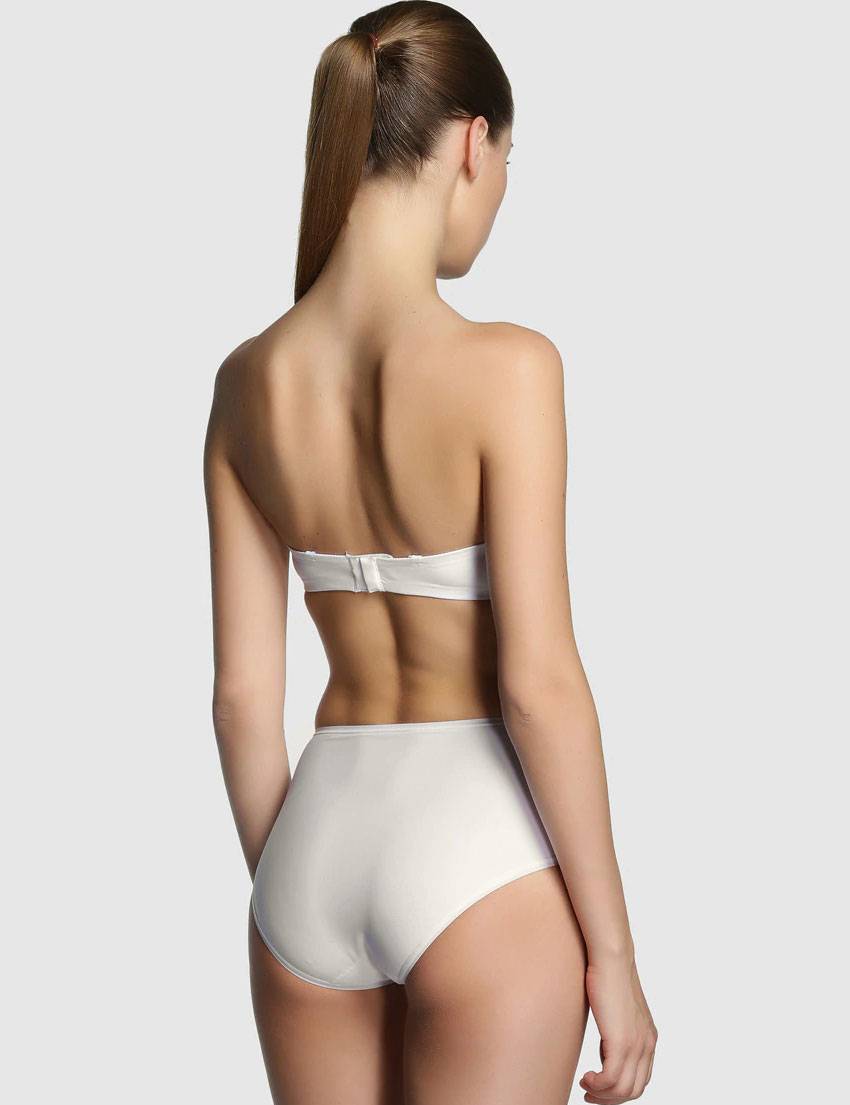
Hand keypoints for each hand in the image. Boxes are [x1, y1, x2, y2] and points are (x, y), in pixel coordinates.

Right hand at [579, 955, 657, 1102]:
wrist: (612, 959)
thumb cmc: (609, 976)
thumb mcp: (618, 1010)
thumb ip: (618, 1028)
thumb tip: (606, 1044)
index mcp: (648, 1038)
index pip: (640, 1079)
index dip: (619, 1089)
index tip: (600, 1087)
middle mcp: (647, 1044)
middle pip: (633, 1090)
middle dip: (610, 1098)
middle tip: (590, 1092)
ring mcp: (636, 1045)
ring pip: (622, 1090)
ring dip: (601, 1094)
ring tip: (585, 1085)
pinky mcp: (622, 1042)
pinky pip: (611, 1080)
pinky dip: (597, 1085)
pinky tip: (585, 1076)